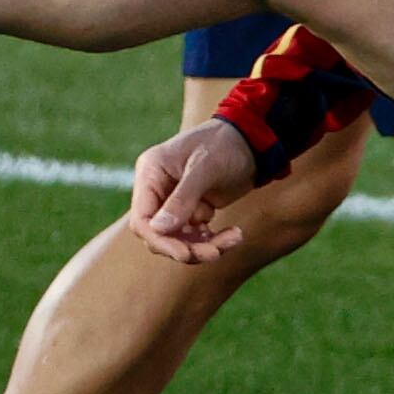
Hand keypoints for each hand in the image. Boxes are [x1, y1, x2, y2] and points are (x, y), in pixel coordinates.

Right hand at [124, 118, 259, 265]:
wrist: (252, 140)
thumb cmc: (225, 144)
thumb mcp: (205, 168)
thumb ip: (182, 198)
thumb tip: (158, 229)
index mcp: (151, 173)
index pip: (141, 219)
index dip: (160, 240)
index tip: (185, 254)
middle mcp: (157, 189)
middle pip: (159, 235)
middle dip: (187, 247)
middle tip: (216, 252)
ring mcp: (174, 201)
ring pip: (178, 240)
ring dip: (205, 246)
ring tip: (235, 238)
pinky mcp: (192, 210)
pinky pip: (195, 237)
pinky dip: (213, 241)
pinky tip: (234, 234)